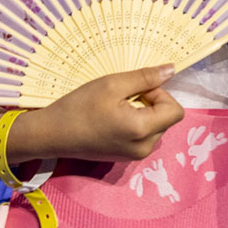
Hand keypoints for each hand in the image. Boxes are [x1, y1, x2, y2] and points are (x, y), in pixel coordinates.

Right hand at [26, 65, 183, 162]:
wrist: (52, 134)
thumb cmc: (80, 106)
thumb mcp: (112, 84)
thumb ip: (145, 78)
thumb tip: (172, 70)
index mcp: (143, 131)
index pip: (175, 111)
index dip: (160, 94)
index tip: (137, 89)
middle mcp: (144, 148)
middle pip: (166, 119)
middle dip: (151, 103)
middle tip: (123, 96)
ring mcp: (134, 156)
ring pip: (155, 127)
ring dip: (143, 113)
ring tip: (115, 107)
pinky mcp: (125, 157)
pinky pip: (142, 136)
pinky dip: (134, 123)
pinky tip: (111, 118)